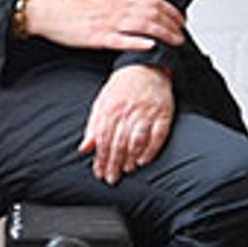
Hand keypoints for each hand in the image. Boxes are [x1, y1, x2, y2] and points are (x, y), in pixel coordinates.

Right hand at [23, 0, 184, 53]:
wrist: (52, 9)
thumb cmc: (75, 9)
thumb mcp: (103, 5)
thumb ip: (122, 9)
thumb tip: (140, 15)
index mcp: (119, 1)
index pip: (153, 2)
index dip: (171, 11)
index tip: (181, 20)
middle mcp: (118, 10)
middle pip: (152, 14)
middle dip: (171, 25)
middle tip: (182, 36)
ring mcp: (109, 24)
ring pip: (142, 25)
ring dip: (162, 33)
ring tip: (175, 42)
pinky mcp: (98, 38)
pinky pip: (121, 40)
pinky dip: (138, 42)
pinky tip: (150, 46)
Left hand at [79, 64, 174, 184]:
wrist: (146, 67)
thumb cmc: (122, 87)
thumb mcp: (102, 103)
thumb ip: (93, 127)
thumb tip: (84, 148)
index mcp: (110, 109)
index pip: (103, 139)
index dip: (101, 159)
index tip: (99, 173)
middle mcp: (127, 112)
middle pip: (119, 143)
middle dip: (114, 164)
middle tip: (111, 179)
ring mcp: (146, 113)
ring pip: (136, 141)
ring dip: (130, 158)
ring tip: (126, 171)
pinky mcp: (163, 114)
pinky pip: (158, 136)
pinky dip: (151, 150)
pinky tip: (143, 161)